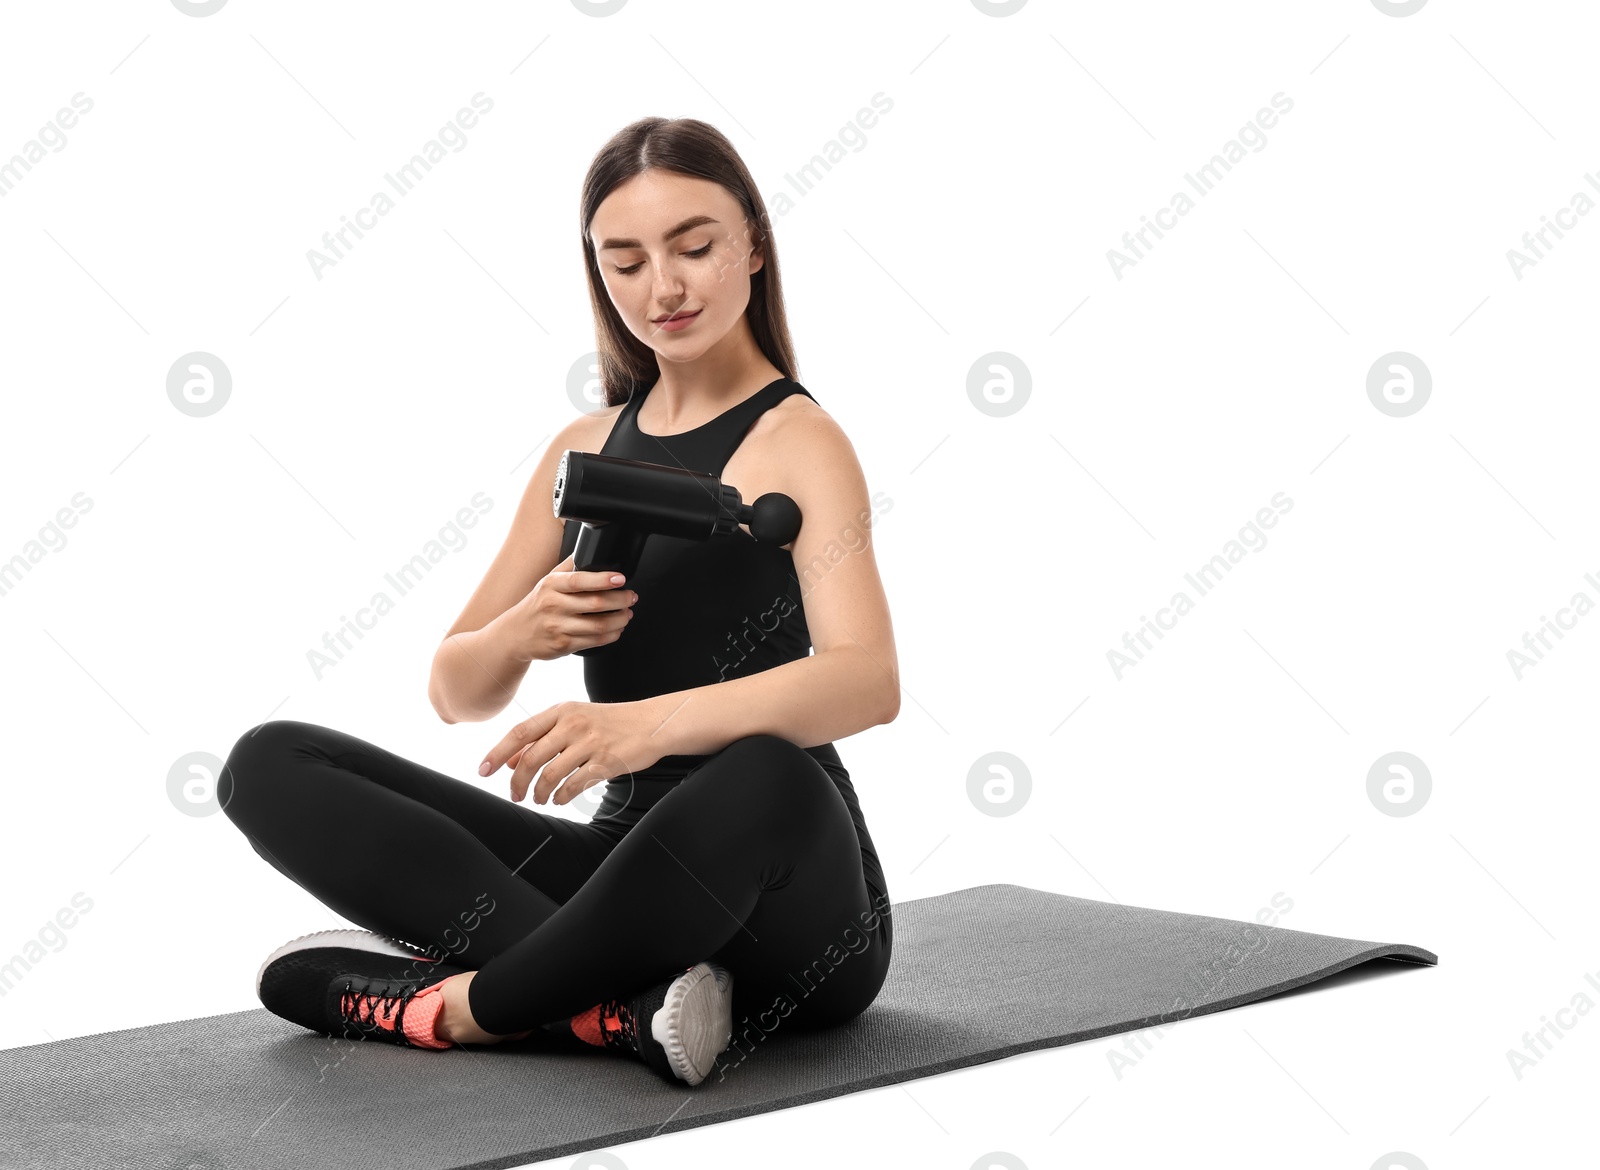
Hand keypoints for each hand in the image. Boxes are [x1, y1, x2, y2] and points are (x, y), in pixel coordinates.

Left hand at [479, 699, 666, 804]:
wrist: (651, 723)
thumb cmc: (608, 723)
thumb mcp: (574, 720)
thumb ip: (543, 737)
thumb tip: (510, 761)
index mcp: (561, 710)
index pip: (520, 733)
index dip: (497, 753)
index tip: (483, 771)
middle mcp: (573, 724)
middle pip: (531, 758)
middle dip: (517, 782)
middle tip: (515, 795)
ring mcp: (590, 743)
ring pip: (549, 775)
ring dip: (539, 793)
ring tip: (540, 799)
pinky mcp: (605, 762)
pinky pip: (573, 785)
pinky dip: (561, 796)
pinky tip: (560, 799)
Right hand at [516, 554, 636, 660]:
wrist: (516, 634)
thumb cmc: (537, 604)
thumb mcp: (547, 581)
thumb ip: (568, 567)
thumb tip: (588, 548)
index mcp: (551, 585)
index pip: (579, 580)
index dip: (603, 579)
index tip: (620, 579)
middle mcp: (553, 605)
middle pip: (595, 603)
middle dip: (620, 600)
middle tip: (631, 596)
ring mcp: (558, 627)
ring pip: (598, 625)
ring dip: (620, 619)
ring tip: (627, 613)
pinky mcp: (563, 645)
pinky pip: (594, 641)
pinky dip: (612, 635)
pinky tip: (617, 629)